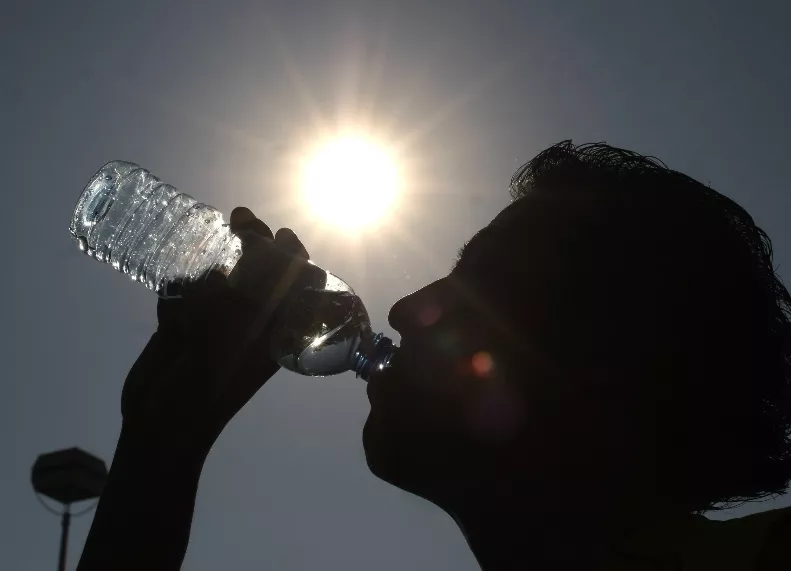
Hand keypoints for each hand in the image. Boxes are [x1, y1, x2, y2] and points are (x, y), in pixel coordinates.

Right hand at [120, 207, 309, 455]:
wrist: (162, 424)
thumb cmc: (214, 380)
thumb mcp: (241, 334)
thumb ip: (246, 293)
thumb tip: (238, 261)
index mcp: (275, 333)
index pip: (296, 289)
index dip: (295, 259)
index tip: (285, 234)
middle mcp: (248, 326)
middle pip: (257, 276)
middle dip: (253, 244)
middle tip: (242, 219)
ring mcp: (212, 326)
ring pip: (219, 281)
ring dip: (216, 260)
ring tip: (214, 235)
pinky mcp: (180, 329)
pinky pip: (182, 297)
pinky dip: (179, 288)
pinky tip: (174, 286)